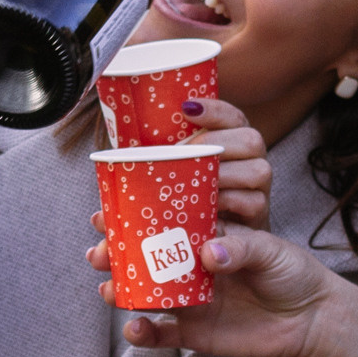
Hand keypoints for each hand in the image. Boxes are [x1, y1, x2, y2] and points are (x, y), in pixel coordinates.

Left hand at [91, 98, 269, 231]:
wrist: (215, 248)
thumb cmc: (185, 212)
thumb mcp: (162, 194)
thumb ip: (135, 198)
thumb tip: (96, 222)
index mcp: (226, 143)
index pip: (231, 115)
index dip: (214, 108)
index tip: (186, 109)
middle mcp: (247, 161)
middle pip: (250, 137)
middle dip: (216, 143)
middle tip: (185, 156)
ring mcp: (257, 188)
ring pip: (258, 169)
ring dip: (228, 175)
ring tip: (204, 186)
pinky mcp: (261, 215)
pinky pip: (256, 204)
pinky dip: (236, 205)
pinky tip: (218, 211)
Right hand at [92, 227, 357, 356]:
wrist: (311, 318)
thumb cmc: (290, 272)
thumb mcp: (271, 249)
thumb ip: (242, 246)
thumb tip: (209, 254)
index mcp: (202, 236)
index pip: (160, 223)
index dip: (131, 217)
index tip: (106, 211)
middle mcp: (189, 266)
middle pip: (140, 259)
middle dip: (113, 255)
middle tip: (97, 251)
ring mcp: (188, 299)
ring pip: (143, 294)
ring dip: (120, 291)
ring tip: (108, 289)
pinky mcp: (194, 332)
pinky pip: (162, 333)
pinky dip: (145, 332)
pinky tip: (134, 327)